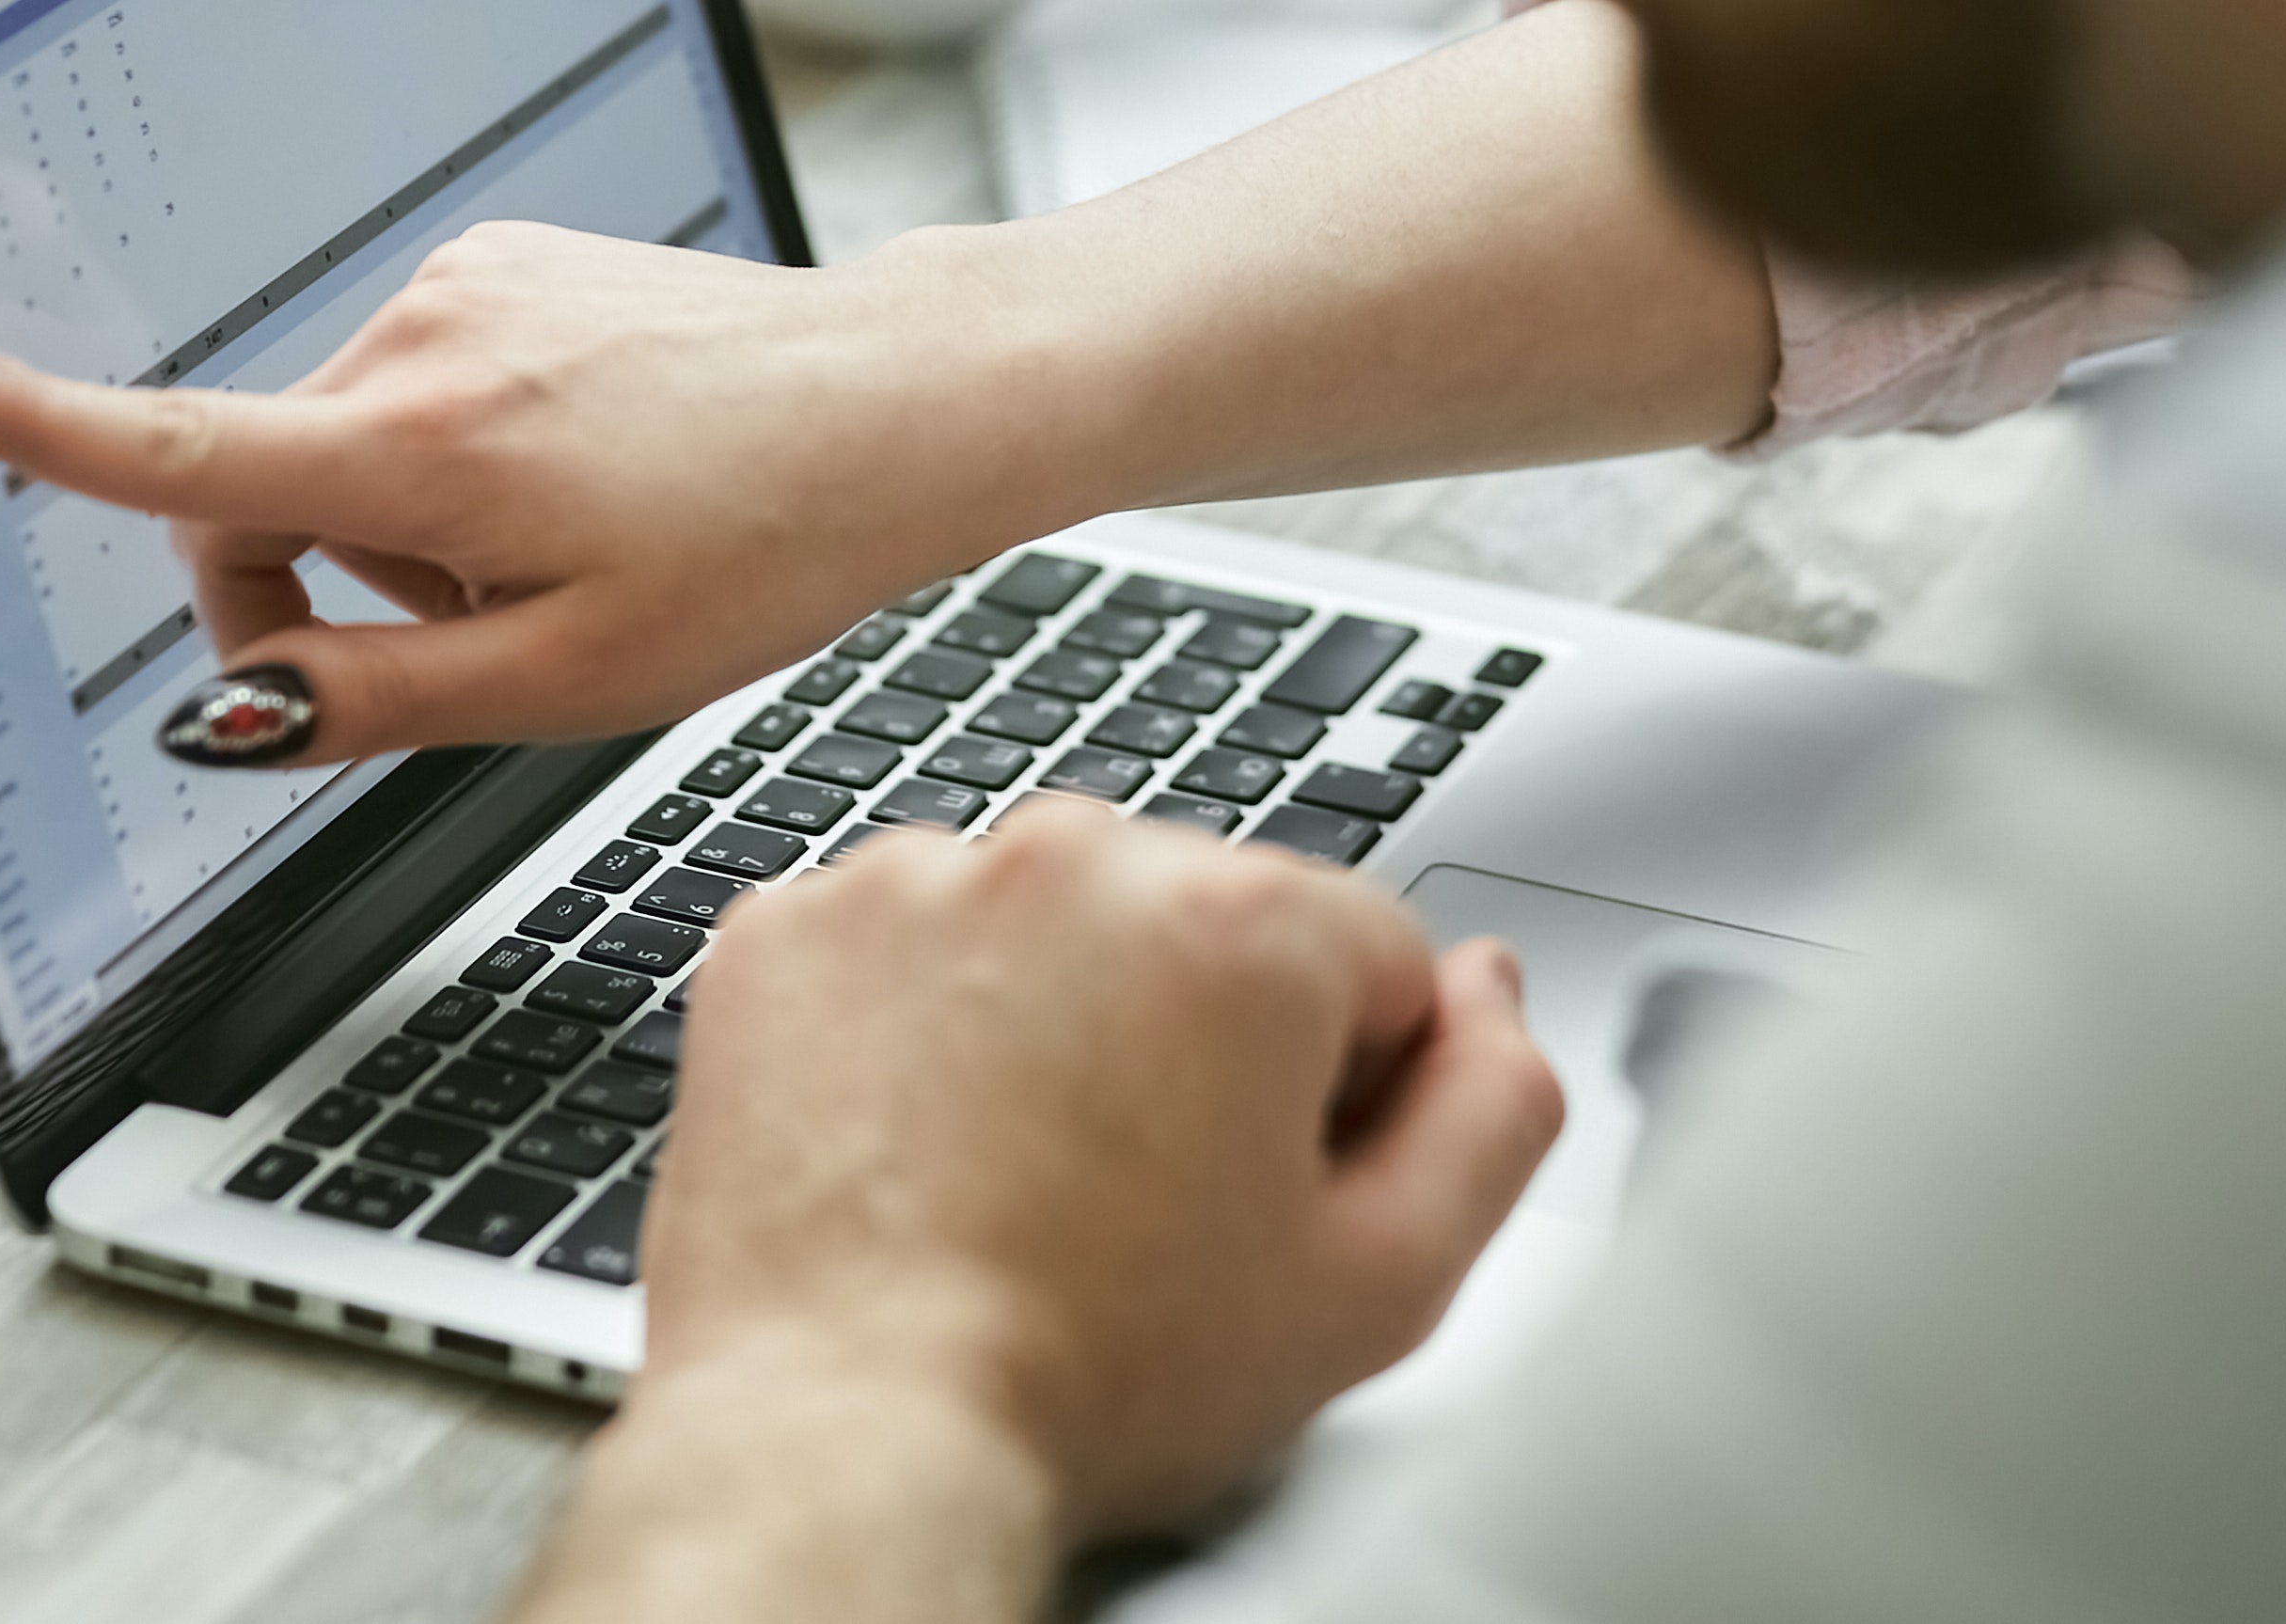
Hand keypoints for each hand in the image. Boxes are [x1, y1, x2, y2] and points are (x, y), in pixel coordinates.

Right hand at [0, 219, 1087, 756]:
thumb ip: (373, 701)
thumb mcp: (572, 678)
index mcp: (424, 448)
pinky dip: (460, 455)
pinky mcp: (506, 261)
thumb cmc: (763, 542)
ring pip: (345, 448)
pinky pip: (416, 387)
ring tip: (571, 547)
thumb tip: (226, 712)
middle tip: (480, 637)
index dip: (35, 428)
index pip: (183, 455)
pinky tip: (588, 476)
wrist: (895, 406)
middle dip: (326, 590)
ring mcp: (466, 283)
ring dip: (411, 526)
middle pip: (261, 496)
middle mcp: (421, 338)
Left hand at [639, 801, 1562, 1534]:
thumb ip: (1495, 1110)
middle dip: (1194, 1030)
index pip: (1367, 952)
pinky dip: (914, 1015)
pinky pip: (902, 939)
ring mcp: (911, 879)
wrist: (848, 1429)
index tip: (1262, 1174)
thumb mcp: (1382, 1279)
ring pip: (1047, 918)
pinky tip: (921, 1135)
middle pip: (1199, 916)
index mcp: (1241, 920)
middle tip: (1139, 1191)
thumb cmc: (1095, 1370)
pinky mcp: (789, 923)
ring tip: (1019, 1169)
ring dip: (1053, 1009)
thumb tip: (1490, 992)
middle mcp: (1074, 856)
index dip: (1337, 1087)